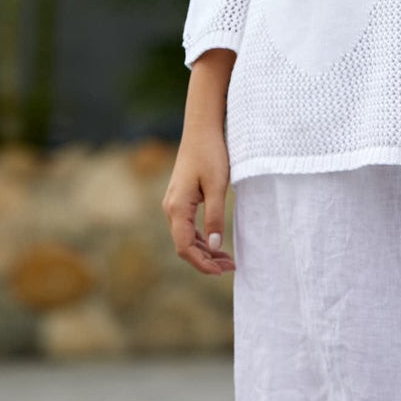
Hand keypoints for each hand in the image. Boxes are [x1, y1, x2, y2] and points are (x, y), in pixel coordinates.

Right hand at [162, 132, 236, 275]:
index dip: (202, 263)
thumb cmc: (210, 154)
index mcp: (177, 207)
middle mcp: (170, 208)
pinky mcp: (180, 199)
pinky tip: (215, 242)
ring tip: (227, 259)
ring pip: (185, 237)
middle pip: (184, 245)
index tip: (221, 271)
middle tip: (230, 267)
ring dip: (204, 250)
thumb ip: (215, 217)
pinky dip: (201, 237)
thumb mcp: (217, 186)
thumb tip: (214, 246)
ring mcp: (173, 203)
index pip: (184, 247)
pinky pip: (187, 226)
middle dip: (205, 260)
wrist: (201, 129)